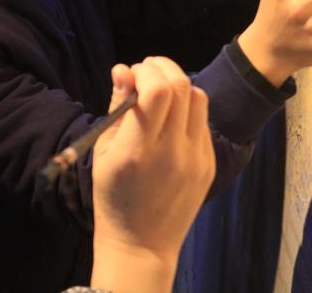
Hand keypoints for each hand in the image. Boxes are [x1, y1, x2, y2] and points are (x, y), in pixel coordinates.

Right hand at [90, 58, 214, 292]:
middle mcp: (172, 152)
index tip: (131, 74)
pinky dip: (187, 108)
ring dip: (178, 85)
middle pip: (181, 87)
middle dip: (161, 67)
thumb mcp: (103, 152)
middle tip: (146, 71)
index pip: (156, 92)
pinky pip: (202, 121)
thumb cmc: (113, 197)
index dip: (145, 71)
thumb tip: (123, 69)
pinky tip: (171, 118)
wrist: (142, 244)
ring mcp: (196, 159)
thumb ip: (116, 107)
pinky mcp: (209, 165)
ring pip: (198, 98)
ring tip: (159, 91)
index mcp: (138, 150)